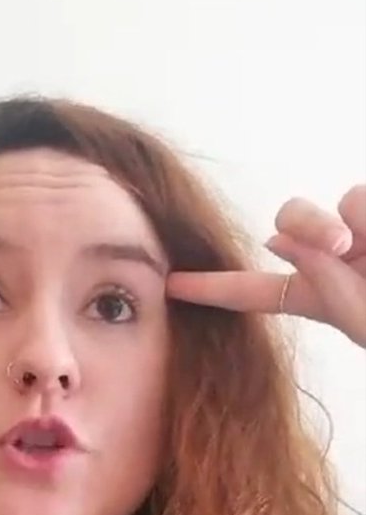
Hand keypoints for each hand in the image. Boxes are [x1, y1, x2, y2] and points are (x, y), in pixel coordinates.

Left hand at [166, 184, 365, 348]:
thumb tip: (277, 241)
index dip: (209, 288)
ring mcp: (352, 233)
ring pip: (327, 205)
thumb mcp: (362, 316)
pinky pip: (357, 199)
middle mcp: (329, 259)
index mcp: (316, 296)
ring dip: (352, 222)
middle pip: (287, 222)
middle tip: (340, 244)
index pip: (251, 292)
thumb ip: (324, 281)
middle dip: (306, 225)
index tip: (169, 284)